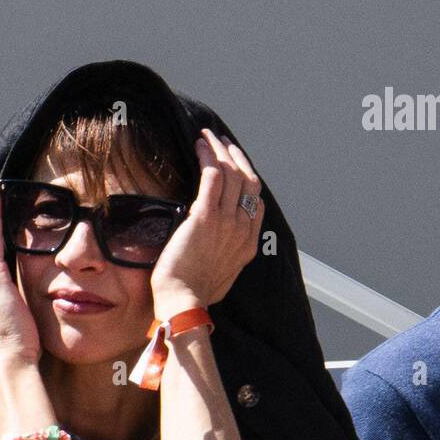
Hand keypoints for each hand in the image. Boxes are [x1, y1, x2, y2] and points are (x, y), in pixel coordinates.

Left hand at [150, 128, 262, 314]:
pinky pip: (212, 175)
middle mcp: (242, 230)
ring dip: (220, 149)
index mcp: (247, 245)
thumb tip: (214, 247)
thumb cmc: (193, 295)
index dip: (247, 179)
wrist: (184, 303)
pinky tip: (199, 144)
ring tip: (208, 136)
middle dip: (236, 156)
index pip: (255, 203)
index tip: (235, 166)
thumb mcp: (219, 277)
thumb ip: (223, 257)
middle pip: (247, 181)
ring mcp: (226, 222)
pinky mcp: (205, 216)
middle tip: (223, 142)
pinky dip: (208, 155)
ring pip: (231, 173)